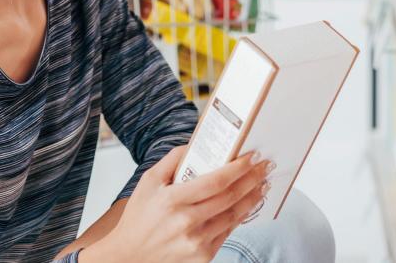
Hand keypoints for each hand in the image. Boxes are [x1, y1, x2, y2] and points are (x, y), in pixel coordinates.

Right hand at [82, 145, 272, 262]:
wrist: (130, 256)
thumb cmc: (138, 218)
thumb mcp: (148, 182)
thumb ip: (171, 160)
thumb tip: (194, 144)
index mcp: (172, 200)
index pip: (215, 181)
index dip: (238, 168)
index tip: (252, 156)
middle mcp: (186, 222)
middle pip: (230, 197)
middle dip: (252, 179)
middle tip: (265, 166)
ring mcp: (197, 241)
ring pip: (234, 216)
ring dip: (252, 198)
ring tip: (262, 184)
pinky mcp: (203, 256)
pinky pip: (227, 232)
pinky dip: (241, 217)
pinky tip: (247, 205)